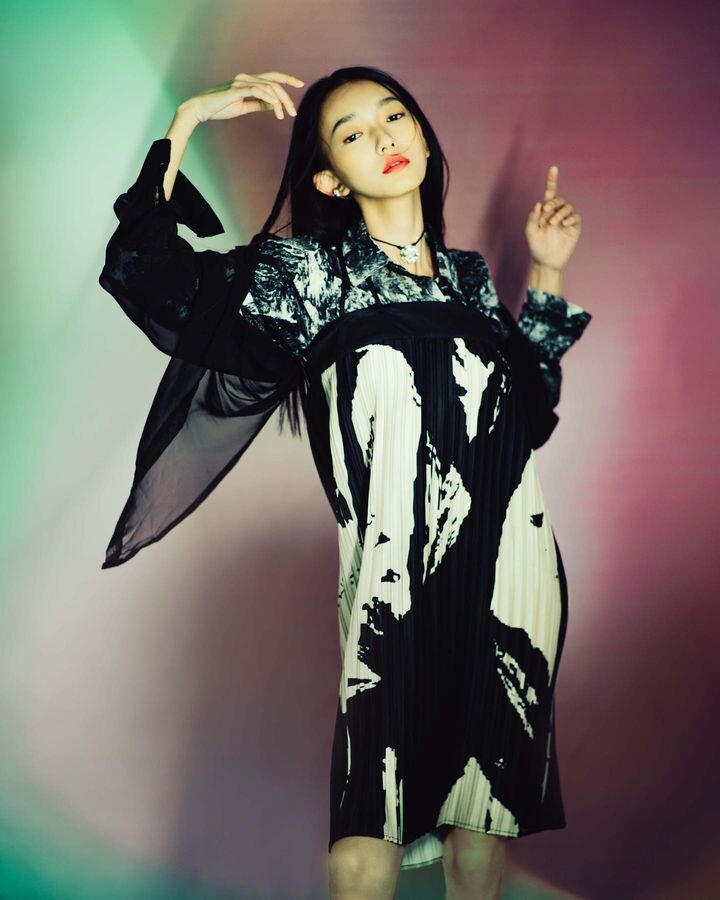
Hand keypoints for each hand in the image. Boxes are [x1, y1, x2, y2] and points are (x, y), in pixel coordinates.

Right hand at [181, 71, 304, 123]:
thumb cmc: (220, 108)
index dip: (287, 79)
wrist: (201, 109)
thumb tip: (274, 105)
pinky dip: (268, 97)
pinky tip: (276, 106)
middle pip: (273, 82)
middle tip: (294, 111)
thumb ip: (258, 105)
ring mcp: (241, 82)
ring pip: (268, 87)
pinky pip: (256, 90)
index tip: (300, 84)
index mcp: (248, 81)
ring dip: (279, 102)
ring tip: (285, 115)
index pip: (272, 77)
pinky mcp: (236, 90)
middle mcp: (246, 77)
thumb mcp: (243, 107)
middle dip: (287, 96)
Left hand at [525, 165, 581, 271]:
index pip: (550, 192)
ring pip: (567, 207)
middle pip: (559, 199)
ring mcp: (566, 220)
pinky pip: (576, 217)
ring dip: (560, 213)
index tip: (554, 168)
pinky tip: (564, 224)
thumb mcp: (530, 232)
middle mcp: (557, 213)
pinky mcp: (574, 228)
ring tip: (554, 224)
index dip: (552, 180)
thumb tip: (539, 203)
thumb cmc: (536, 247)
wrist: (546, 262)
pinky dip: (570, 218)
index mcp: (546, 211)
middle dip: (553, 203)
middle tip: (546, 213)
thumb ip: (533, 217)